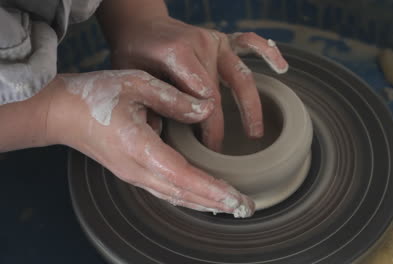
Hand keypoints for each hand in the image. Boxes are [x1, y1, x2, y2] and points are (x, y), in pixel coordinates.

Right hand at [45, 70, 253, 216]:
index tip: (238, 199)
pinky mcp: (133, 172)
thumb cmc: (95, 95)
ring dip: (205, 203)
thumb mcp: (136, 84)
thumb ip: (174, 98)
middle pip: (184, 194)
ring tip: (231, 206)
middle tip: (247, 208)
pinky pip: (166, 190)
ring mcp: (134, 175)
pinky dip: (189, 196)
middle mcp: (137, 170)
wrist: (61, 112)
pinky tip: (203, 197)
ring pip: (175, 196)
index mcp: (139, 148)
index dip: (213, 190)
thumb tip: (207, 109)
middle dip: (217, 203)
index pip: (184, 177)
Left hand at [98, 2, 288, 150]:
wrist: (141, 24)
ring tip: (254, 134)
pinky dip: (268, 53)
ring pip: (242, 76)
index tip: (207, 149)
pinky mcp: (224, 39)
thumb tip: (159, 137)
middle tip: (221, 153)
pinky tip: (281, 68)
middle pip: (220, 93)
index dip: (206, 126)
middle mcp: (202, 44)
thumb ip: (147, 102)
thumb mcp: (130, 75)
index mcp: (178, 52)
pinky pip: (250, 43)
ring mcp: (215, 41)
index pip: (201, 97)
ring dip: (250, 106)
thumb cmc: (134, 51)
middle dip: (221, 126)